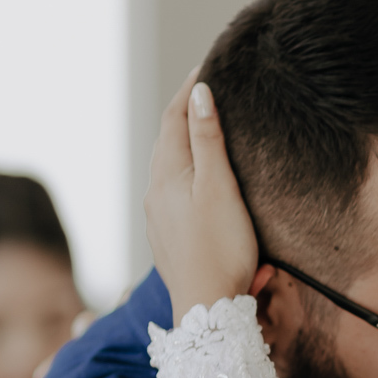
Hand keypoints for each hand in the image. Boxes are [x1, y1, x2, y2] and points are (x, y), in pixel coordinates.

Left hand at [144, 72, 259, 325]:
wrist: (206, 310)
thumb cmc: (221, 250)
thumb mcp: (219, 189)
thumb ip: (208, 141)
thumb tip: (199, 95)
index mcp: (168, 175)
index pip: (174, 118)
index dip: (190, 90)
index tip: (207, 66)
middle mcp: (156, 193)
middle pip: (167, 140)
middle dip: (184, 112)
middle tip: (205, 90)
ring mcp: (158, 217)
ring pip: (167, 166)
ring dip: (182, 142)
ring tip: (202, 126)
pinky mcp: (167, 237)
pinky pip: (171, 190)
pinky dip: (184, 170)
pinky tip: (197, 178)